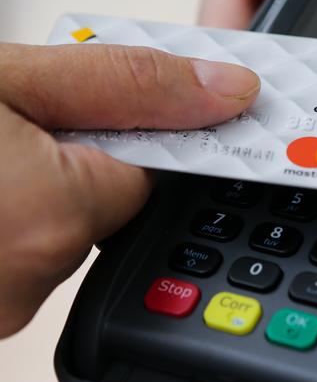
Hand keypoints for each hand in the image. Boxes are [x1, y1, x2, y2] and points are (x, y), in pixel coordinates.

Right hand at [0, 43, 259, 336]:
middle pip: (111, 205)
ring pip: (64, 227)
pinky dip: (17, 213)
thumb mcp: (13, 79)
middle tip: (35, 122)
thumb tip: (228, 90)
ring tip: (4, 147)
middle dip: (82, 159)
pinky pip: (27, 248)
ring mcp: (0, 302)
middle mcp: (29, 280)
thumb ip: (127, 83)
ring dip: (42, 186)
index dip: (147, 132)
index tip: (158, 108)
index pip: (157, 176)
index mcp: (52, 219)